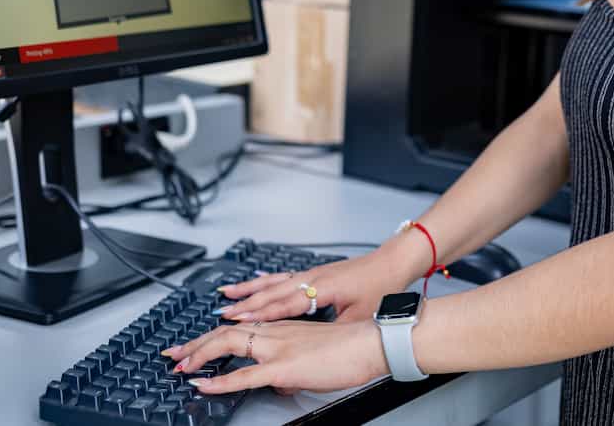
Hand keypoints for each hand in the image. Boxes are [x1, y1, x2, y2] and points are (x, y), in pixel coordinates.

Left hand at [161, 319, 388, 394]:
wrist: (369, 344)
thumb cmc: (350, 348)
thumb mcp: (313, 357)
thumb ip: (292, 366)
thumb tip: (279, 381)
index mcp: (282, 328)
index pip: (238, 328)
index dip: (212, 337)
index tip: (193, 346)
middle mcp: (275, 332)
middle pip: (225, 332)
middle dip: (194, 344)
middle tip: (173, 354)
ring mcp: (278, 347)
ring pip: (228, 345)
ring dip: (200, 355)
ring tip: (180, 366)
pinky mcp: (284, 366)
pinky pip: (244, 375)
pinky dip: (220, 381)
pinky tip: (203, 385)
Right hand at [214, 249, 415, 324]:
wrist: (393, 263)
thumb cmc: (380, 287)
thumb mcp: (359, 317)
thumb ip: (334, 332)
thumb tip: (315, 350)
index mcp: (322, 288)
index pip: (284, 304)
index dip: (261, 314)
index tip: (238, 320)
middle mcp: (312, 277)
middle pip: (272, 291)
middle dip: (245, 303)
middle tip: (221, 312)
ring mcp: (312, 273)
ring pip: (274, 281)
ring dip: (249, 290)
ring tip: (226, 294)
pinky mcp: (315, 272)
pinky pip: (282, 277)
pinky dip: (264, 281)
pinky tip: (254, 283)